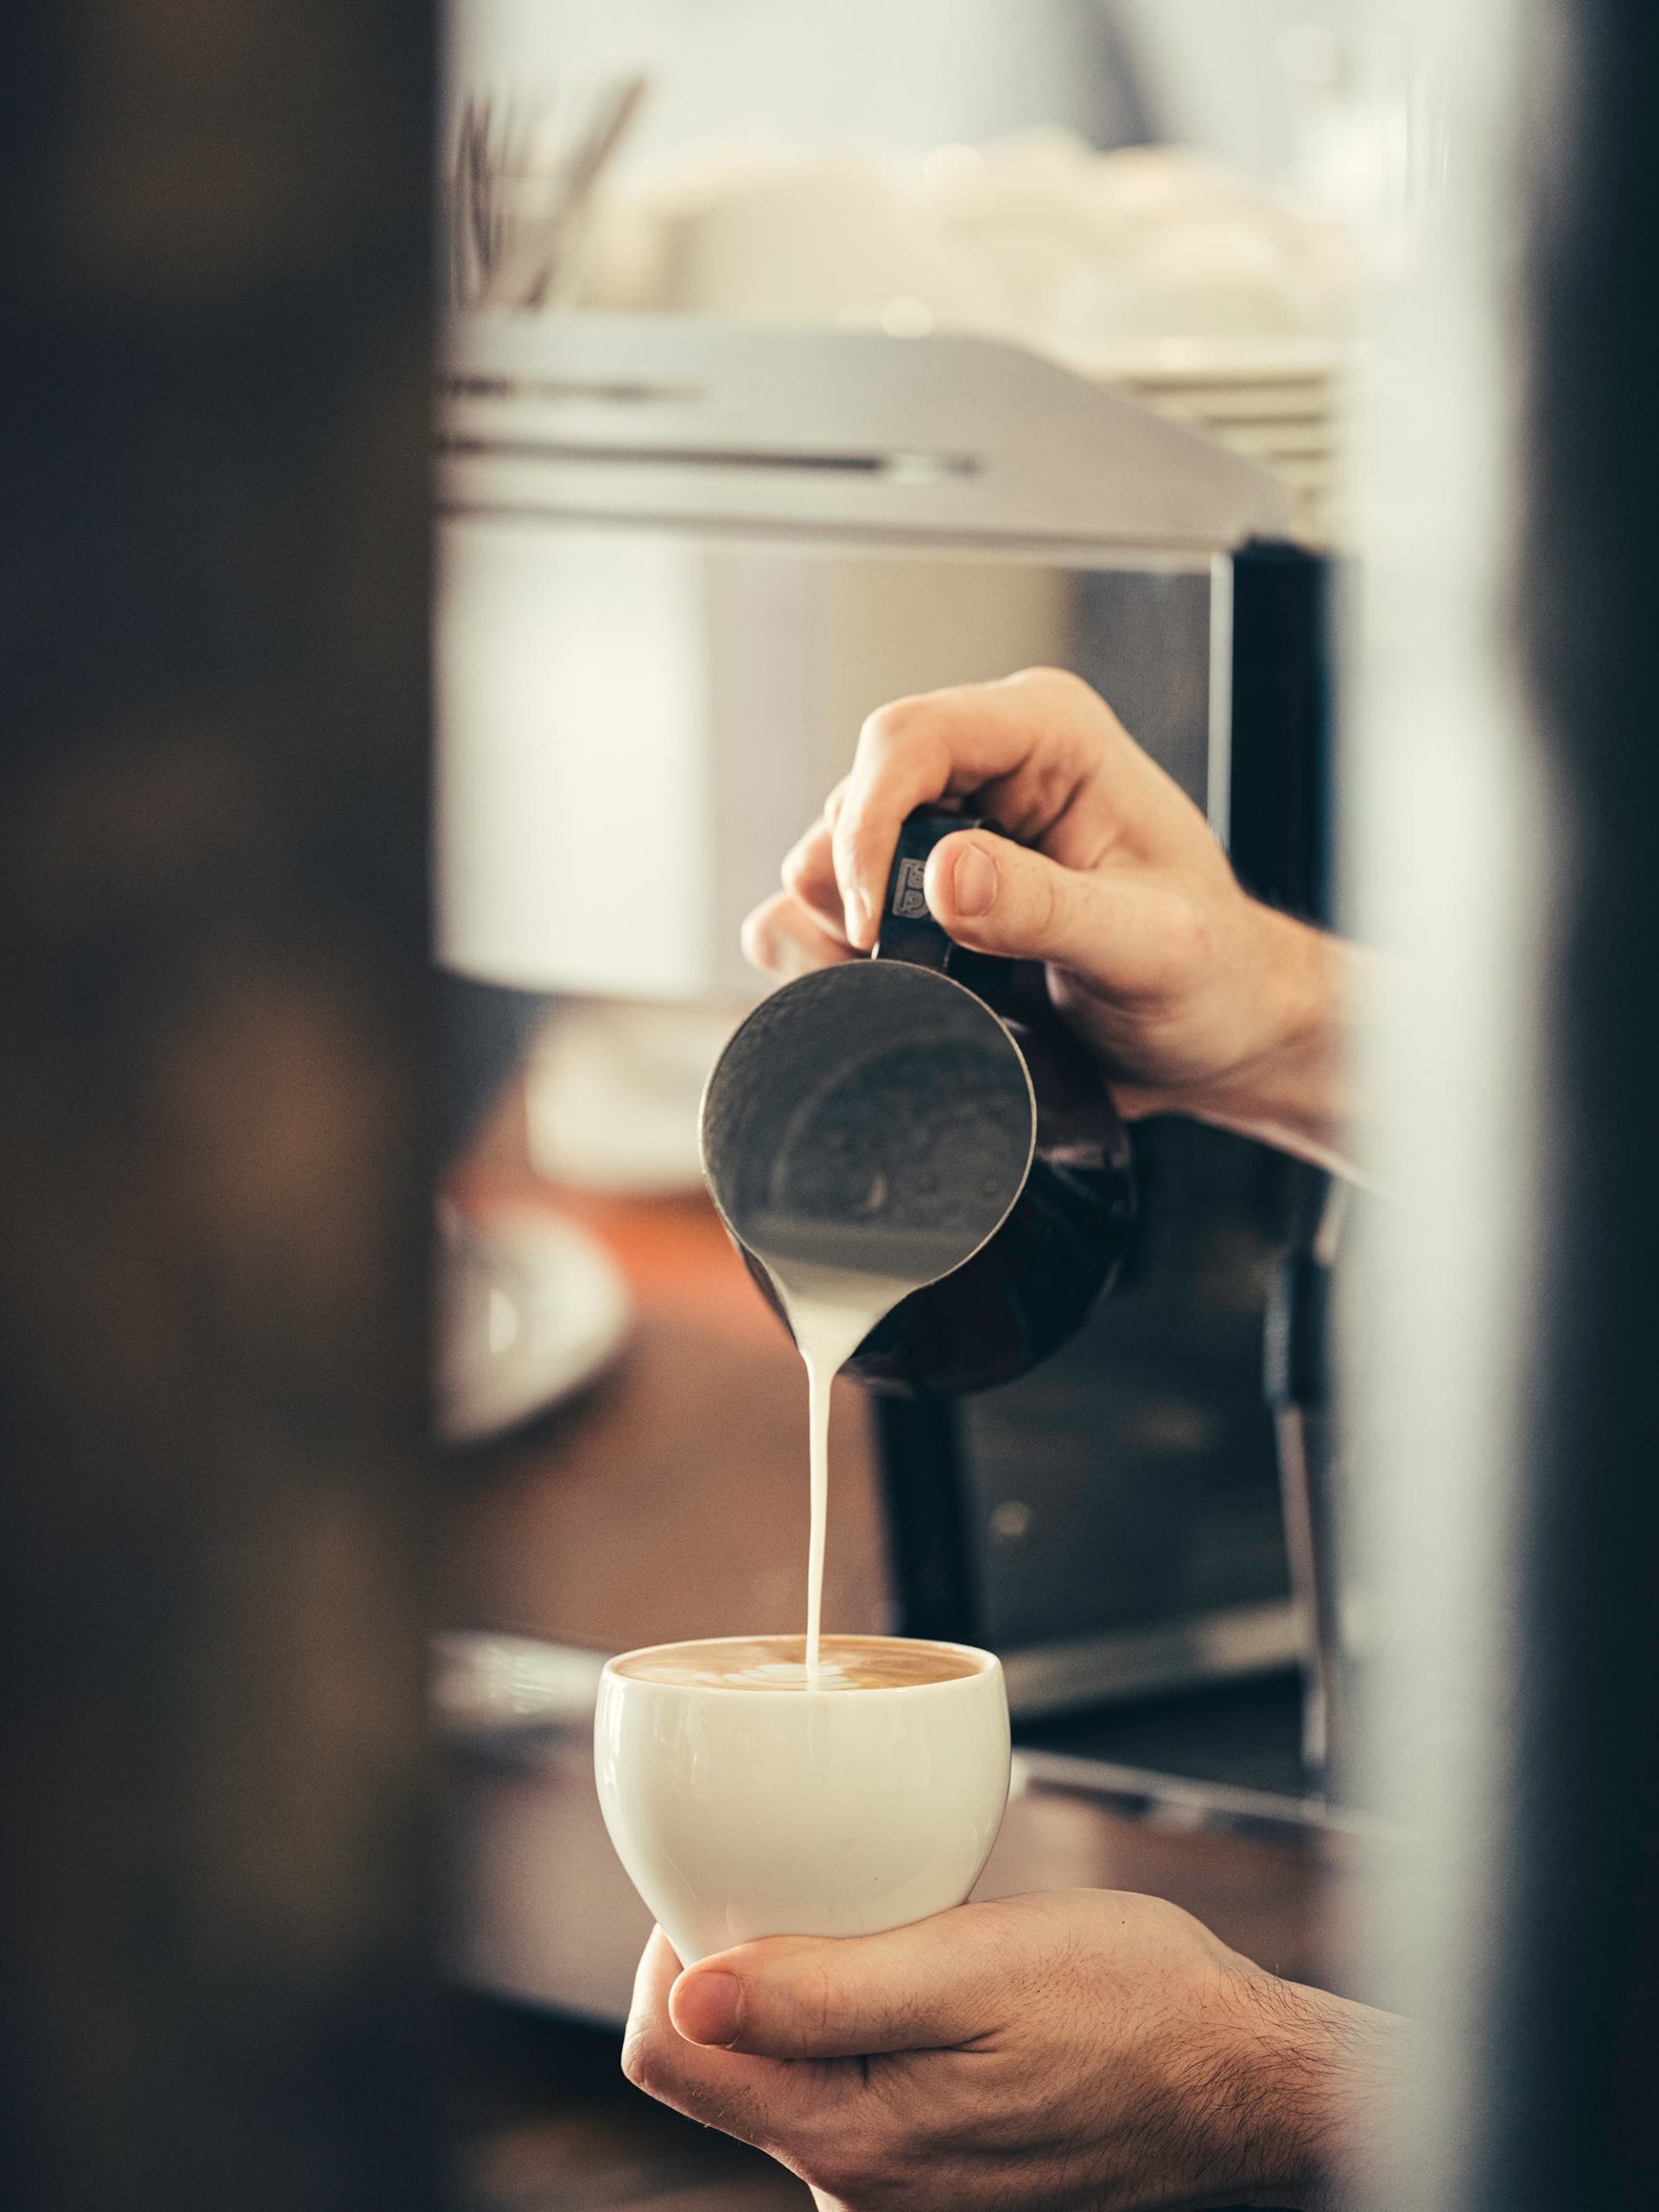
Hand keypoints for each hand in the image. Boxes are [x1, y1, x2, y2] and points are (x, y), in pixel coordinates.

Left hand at [622, 1889, 1402, 2211]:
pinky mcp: (932, 2153)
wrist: (1242, 2073)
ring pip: (786, 2059)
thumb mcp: (973, 1970)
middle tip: (833, 1881)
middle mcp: (859, 2180)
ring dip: (814, 1975)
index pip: (669, 2053)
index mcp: (851, 2140)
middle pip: (720, 2056)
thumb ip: (823, 1992)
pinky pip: (847, 2070)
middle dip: (749, 1953)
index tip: (735, 1874)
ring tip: (903, 1919)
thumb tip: (687, 1996)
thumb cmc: (1134, 2009)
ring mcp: (896, 2175)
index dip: (675, 1945)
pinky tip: (932, 1963)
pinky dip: (864, 2003)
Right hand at [741, 669, 1362, 1176]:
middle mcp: (986, 766)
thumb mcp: (1149, 948)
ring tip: (934, 992)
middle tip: (913, 975)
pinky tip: (915, 998)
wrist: (1213, 1039)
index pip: (909, 736)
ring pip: (825, 858)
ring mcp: (945, 828)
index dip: (868, 823)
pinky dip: (841, 965)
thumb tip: (943, 874)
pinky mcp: (919, 891)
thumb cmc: (1210, 978)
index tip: (870, 924)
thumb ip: (1046, 909)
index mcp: (1050, 734)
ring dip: (849, 936)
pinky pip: (825, 912)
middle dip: (857, 893)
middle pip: (851, 798)